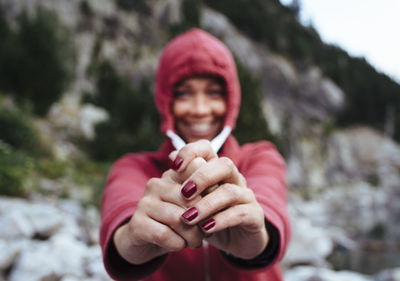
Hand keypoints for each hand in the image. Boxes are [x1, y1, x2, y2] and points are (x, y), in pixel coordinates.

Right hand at [113, 156, 207, 264]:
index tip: (217, 208)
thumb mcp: (193, 206)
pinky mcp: (137, 224)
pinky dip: (177, 243)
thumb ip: (207, 194)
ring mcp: (144, 203)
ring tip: (196, 242)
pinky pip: (164, 234)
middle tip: (207, 231)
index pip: (197, 169)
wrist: (145, 241)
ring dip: (192, 235)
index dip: (212, 190)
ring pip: (178, 218)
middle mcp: (156, 184)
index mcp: (172, 174)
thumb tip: (219, 187)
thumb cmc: (176, 222)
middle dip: (204, 219)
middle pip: (190, 199)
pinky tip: (180, 245)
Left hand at [174, 141, 268, 258]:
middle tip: (183, 193)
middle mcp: (234, 178)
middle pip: (224, 165)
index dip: (190, 152)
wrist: (234, 241)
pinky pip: (240, 213)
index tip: (174, 166)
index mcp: (216, 170)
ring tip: (188, 218)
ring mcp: (246, 196)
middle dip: (202, 177)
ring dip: (207, 204)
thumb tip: (172, 156)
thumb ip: (183, 180)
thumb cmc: (208, 216)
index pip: (207, 149)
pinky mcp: (254, 215)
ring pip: (230, 192)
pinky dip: (221, 220)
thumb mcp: (193, 201)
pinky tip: (205, 229)